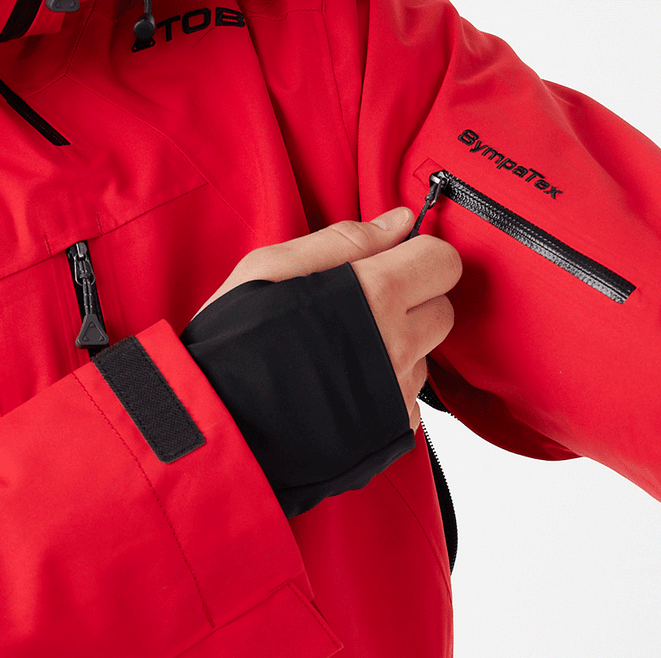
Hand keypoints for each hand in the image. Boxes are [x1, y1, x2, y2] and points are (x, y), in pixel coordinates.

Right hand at [201, 208, 462, 429]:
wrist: (217, 426)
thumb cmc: (232, 344)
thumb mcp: (271, 268)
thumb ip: (345, 240)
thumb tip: (400, 222)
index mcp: (374, 296)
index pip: (443, 262)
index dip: (419, 258)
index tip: (394, 264)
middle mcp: (397, 347)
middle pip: (443, 312)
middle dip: (413, 304)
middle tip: (363, 309)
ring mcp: (395, 394)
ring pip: (424, 359)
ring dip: (398, 351)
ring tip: (341, 355)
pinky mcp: (389, 432)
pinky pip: (407, 402)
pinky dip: (385, 391)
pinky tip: (343, 389)